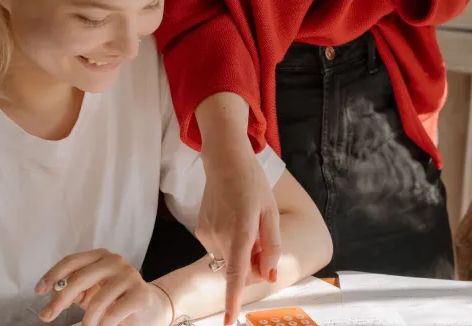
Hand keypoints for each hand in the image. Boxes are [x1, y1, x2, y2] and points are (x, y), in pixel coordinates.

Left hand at [35, 249, 171, 325]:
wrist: (148, 306)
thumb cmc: (114, 298)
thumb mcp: (92, 291)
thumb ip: (75, 289)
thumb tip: (55, 295)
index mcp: (101, 256)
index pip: (72, 261)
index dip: (53, 275)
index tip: (39, 291)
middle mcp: (115, 261)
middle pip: (79, 279)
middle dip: (59, 301)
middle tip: (47, 316)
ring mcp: (129, 276)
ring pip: (95, 302)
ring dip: (86, 321)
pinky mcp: (139, 293)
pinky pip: (111, 314)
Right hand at [196, 153, 280, 324]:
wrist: (224, 161)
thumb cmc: (252, 184)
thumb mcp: (270, 213)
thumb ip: (271, 246)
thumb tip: (268, 275)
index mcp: (240, 231)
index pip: (235, 273)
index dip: (233, 299)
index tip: (229, 320)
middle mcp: (219, 236)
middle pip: (238, 269)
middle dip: (253, 266)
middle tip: (263, 242)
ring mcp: (206, 234)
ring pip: (228, 260)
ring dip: (241, 254)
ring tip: (248, 226)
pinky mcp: (200, 230)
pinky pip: (219, 249)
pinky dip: (230, 245)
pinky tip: (235, 221)